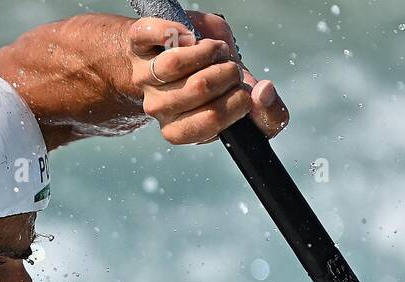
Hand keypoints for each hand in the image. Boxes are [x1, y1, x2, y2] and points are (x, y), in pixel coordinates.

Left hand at [128, 12, 287, 145]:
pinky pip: (153, 33)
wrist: (168, 52)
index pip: (211, 122)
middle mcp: (159, 108)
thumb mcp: (243, 99)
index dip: (237, 101)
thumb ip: (268, 112)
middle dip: (227, 72)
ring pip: (176, 63)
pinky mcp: (136, 44)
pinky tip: (189, 37)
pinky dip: (177, 30)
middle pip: (199, 88)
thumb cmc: (210, 76)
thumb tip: (264, 93)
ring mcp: (145, 77)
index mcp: (180, 128)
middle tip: (229, 68)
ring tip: (214, 51)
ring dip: (209, 50)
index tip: (244, 89)